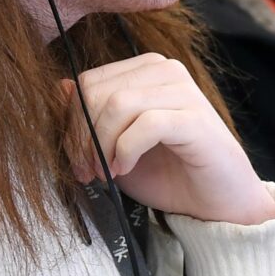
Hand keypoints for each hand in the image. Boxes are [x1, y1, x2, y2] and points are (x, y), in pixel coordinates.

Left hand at [67, 55, 274, 226]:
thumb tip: (59, 88)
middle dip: (83, 137)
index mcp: (146, 71)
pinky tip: (126, 168)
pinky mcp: (195, 118)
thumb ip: (91, 117)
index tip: (78, 161)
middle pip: (97, 92)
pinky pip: (145, 124)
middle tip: (90, 171)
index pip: (89, 82)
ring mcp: (184, 91)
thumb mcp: (115, 146)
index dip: (72, 123)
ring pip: (118, 104)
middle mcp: (166, 71)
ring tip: (109, 172)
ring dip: (103, 145)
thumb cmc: (169, 174)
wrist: (215, 204)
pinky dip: (126, 150)